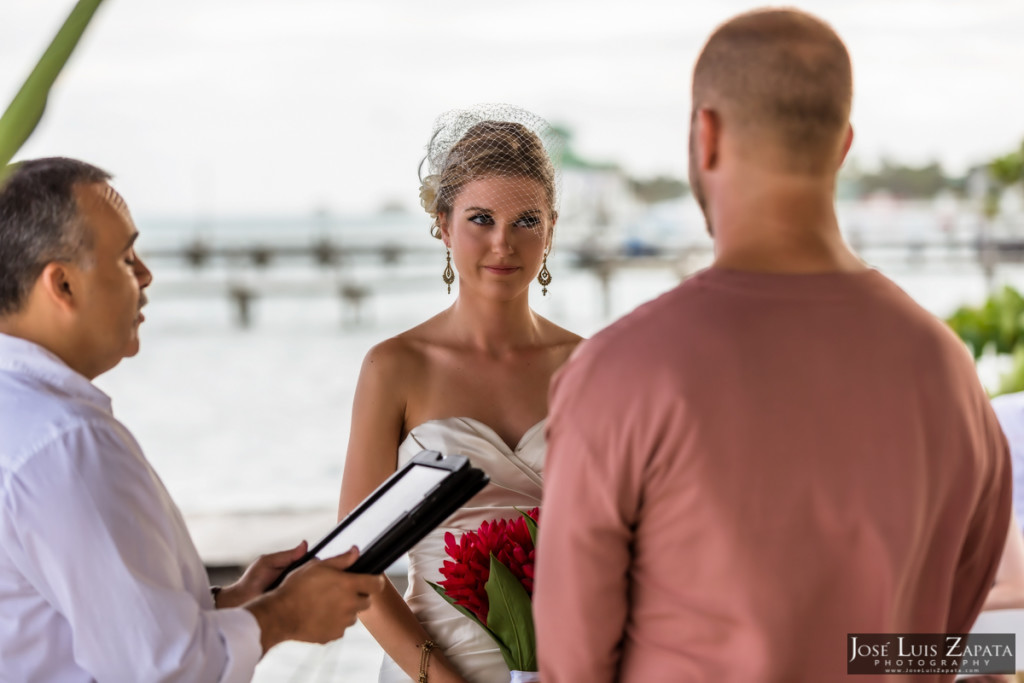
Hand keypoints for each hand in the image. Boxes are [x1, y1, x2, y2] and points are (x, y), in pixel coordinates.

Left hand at [215, 541, 307, 607]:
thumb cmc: (253, 579)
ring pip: (310, 588)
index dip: (316, 563)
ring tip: (305, 589)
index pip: (310, 563)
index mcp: (290, 567)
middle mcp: (294, 579)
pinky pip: (303, 601)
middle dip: (315, 575)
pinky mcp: (292, 605)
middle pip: (312, 575)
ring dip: (309, 588)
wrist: (242, 600)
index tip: (319, 564)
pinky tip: (302, 598)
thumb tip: (305, 544)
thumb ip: (287, 555)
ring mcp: (294, 592)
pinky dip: (304, 599)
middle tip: (311, 577)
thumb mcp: (269, 562)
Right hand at [245, 546, 384, 652]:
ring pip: (353, 615)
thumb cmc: (296, 588)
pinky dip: (334, 622)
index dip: (376, 581)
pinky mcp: (333, 635)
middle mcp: (349, 605)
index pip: (376, 584)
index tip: (372, 580)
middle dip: (358, 595)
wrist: (280, 614)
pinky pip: (340, 628)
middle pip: (366, 601)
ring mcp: (342, 622)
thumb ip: (341, 560)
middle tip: (341, 591)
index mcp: (348, 585)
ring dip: (346, 610)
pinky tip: (320, 615)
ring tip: (327, 603)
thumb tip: (355, 551)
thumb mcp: (317, 566)